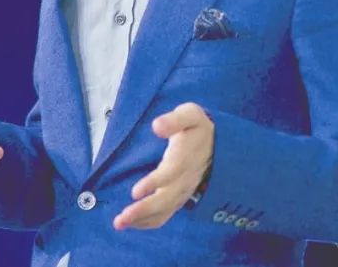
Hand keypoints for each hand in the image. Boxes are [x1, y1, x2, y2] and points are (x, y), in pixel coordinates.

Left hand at [113, 102, 213, 229]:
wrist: (217, 144)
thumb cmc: (197, 127)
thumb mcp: (190, 114)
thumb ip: (174, 120)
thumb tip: (157, 126)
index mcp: (186, 157)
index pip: (170, 173)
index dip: (154, 183)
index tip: (135, 192)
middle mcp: (185, 179)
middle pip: (165, 199)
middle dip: (143, 210)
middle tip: (121, 218)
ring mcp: (183, 191)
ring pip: (163, 210)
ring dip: (141, 219)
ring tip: (119, 223)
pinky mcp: (179, 198)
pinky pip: (164, 214)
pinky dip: (148, 222)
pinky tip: (131, 223)